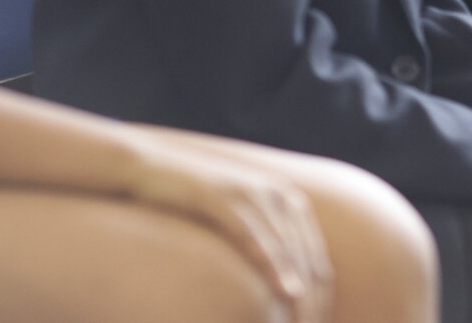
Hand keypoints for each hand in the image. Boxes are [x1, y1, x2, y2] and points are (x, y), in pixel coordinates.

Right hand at [128, 142, 333, 322]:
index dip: (322, 299)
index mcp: (288, 204)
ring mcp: (253, 194)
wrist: (150, 169)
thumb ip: (259, 248)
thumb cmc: (192, 207)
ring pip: (288, 250)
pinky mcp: (225, 198)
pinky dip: (273, 265)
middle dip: (315, 302)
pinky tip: (286, 291)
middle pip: (308, 259)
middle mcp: (279, 196)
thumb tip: (278, 289)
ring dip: (301, 291)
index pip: (316, 259)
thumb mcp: (235, 226)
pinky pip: (255, 236)